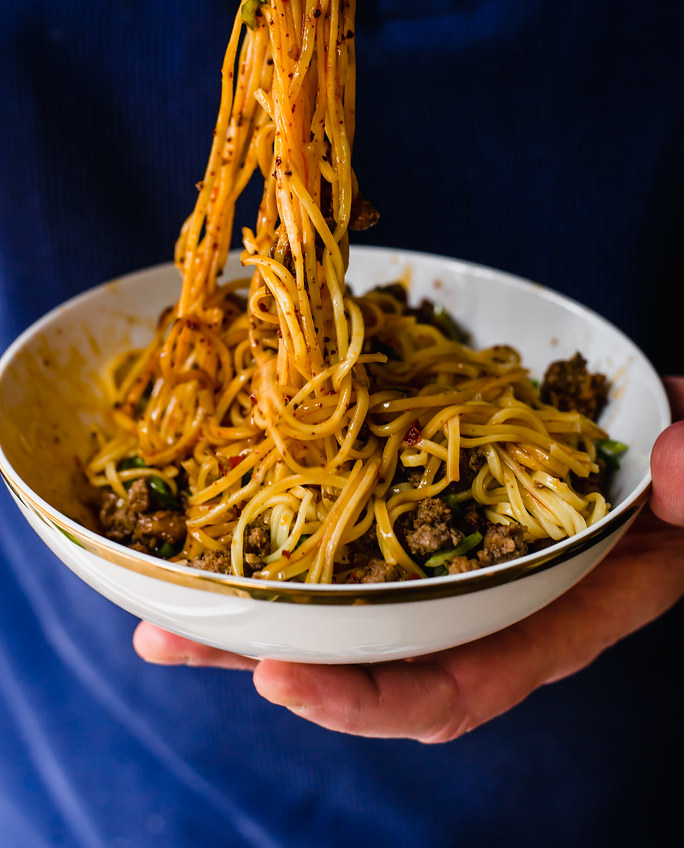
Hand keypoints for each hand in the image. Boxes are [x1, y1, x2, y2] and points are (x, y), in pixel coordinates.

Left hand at [133, 377, 683, 741]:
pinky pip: (363, 533)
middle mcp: (494, 598)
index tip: (281, 679)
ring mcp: (464, 553)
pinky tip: (235, 516)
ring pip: (352, 597)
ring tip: (165, 596)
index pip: (458, 685)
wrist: (680, 431)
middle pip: (370, 653)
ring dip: (259, 602)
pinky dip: (298, 534)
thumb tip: (673, 473)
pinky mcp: (443, 500)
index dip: (368, 701)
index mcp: (555, 616)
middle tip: (169, 637)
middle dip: (268, 657)